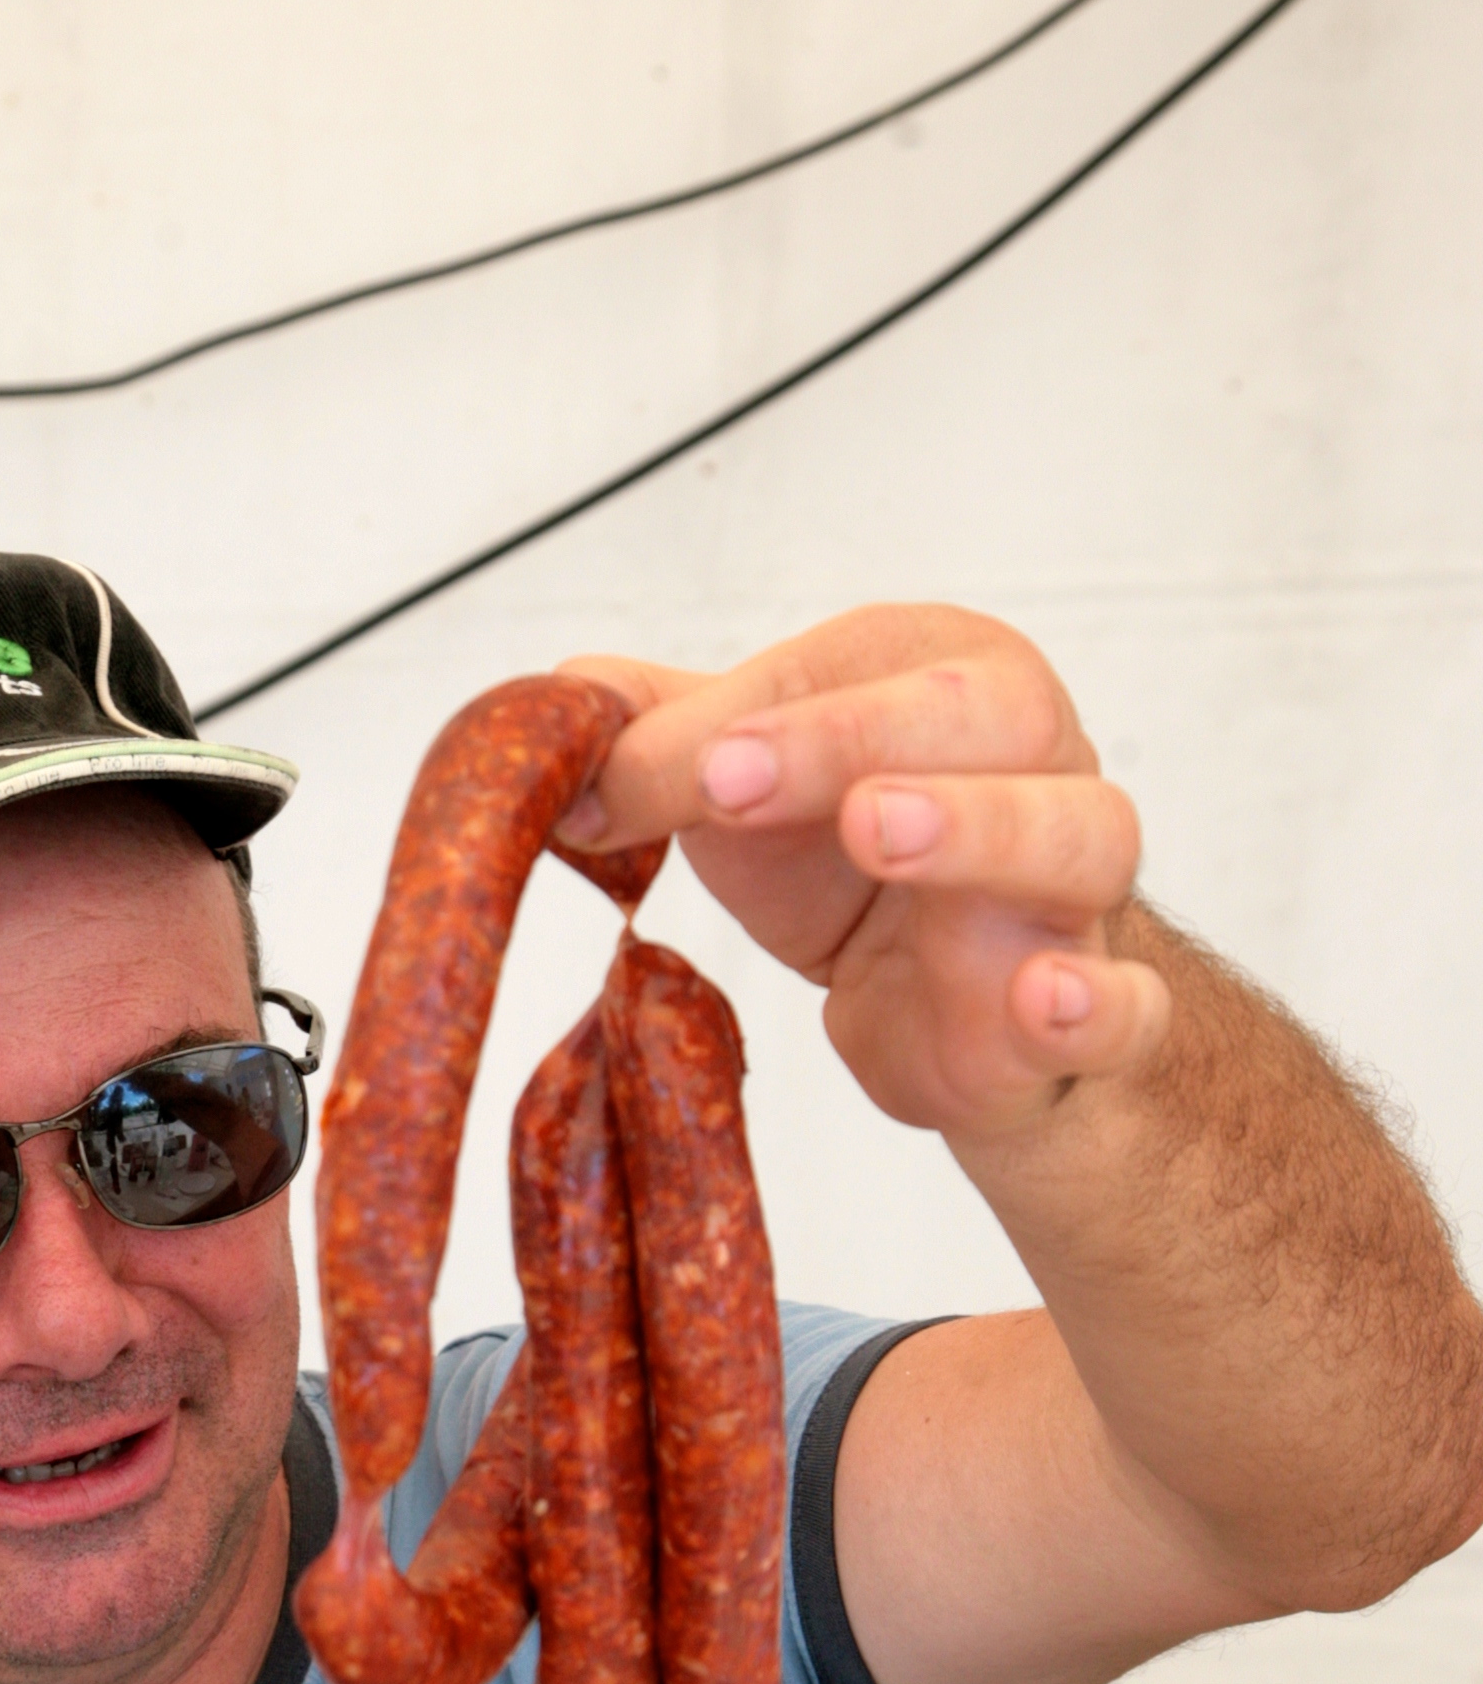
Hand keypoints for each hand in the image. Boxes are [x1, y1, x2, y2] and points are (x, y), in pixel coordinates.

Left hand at [553, 603, 1170, 1148]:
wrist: (947, 1004)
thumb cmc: (851, 865)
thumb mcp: (745, 790)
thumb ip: (655, 745)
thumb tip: (552, 722)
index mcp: (943, 680)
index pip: (869, 673)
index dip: (784, 718)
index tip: (695, 768)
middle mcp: (1031, 762)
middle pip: (996, 720)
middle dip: (874, 740)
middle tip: (761, 780)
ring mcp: (1073, 887)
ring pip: (1081, 835)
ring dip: (985, 831)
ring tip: (883, 839)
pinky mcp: (1091, 1010)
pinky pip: (1131, 1000)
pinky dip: (1099, 1001)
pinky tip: (1046, 1001)